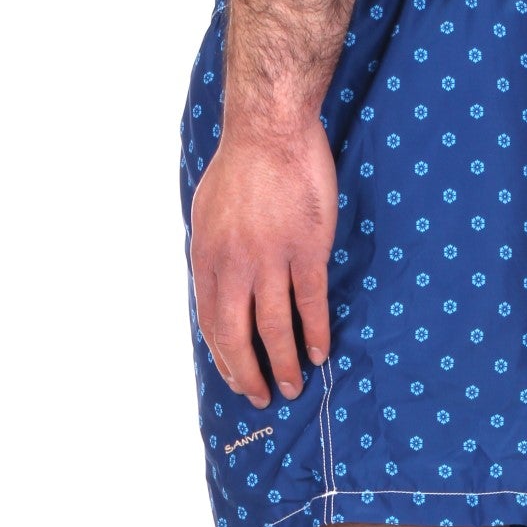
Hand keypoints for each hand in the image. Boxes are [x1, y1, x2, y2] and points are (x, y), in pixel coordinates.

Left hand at [188, 117, 336, 409]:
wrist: (270, 129)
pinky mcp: (306, 250)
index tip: (235, 378)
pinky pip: (310, 302)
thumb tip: (217, 288)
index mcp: (207, 257)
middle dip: (248, 373)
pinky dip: (315, 332)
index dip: (223, 357)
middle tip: (261, 397)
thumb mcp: (207, 213)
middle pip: (238, 334)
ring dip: (283, 363)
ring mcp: (270, 258)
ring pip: (275, 327)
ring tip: (293, 386)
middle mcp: (234, 264)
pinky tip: (319, 352)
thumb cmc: (241, 166)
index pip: (210, 322)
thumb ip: (213, 255)